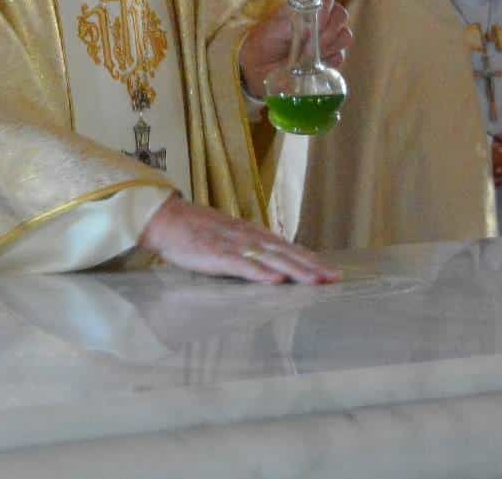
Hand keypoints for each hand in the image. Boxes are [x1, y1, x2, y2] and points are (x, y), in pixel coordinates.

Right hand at [138, 194, 337, 283]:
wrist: (166, 219)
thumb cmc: (195, 231)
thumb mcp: (229, 237)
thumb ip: (249, 249)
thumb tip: (272, 263)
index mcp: (252, 234)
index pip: (288, 248)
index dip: (311, 259)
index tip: (331, 272)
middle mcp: (249, 237)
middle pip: (287, 253)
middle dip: (312, 267)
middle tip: (335, 279)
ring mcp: (234, 245)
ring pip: (271, 258)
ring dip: (295, 270)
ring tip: (316, 281)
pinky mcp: (217, 255)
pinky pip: (242, 265)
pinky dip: (260, 272)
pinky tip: (276, 280)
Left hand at [238, 0, 352, 98]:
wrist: (257, 68)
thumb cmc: (263, 42)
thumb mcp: (273, 28)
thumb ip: (294, 23)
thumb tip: (315, 25)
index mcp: (306, 8)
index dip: (326, 10)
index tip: (316, 23)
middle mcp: (319, 21)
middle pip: (341, 16)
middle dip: (330, 29)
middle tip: (312, 42)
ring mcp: (325, 40)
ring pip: (345, 36)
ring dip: (330, 45)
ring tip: (308, 54)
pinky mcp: (327, 60)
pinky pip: (339, 58)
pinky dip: (328, 61)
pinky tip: (313, 65)